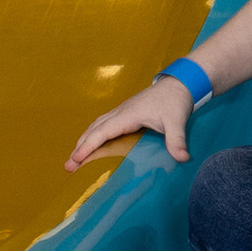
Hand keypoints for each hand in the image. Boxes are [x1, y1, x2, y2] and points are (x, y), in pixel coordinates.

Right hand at [67, 74, 196, 170]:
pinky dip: (93, 135)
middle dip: (79, 147)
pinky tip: (92, 143)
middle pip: (93, 129)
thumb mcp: (177, 122)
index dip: (88, 146)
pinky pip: (103, 124)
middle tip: (68, 166)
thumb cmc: (175, 101)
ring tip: (75, 158)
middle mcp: (120, 112)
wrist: (179, 84)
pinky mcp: (125, 112)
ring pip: (96, 126)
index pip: (102, 132)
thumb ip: (177, 141)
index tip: (75, 159)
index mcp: (127, 115)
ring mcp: (121, 111)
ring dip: (84, 140)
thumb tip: (183, 158)